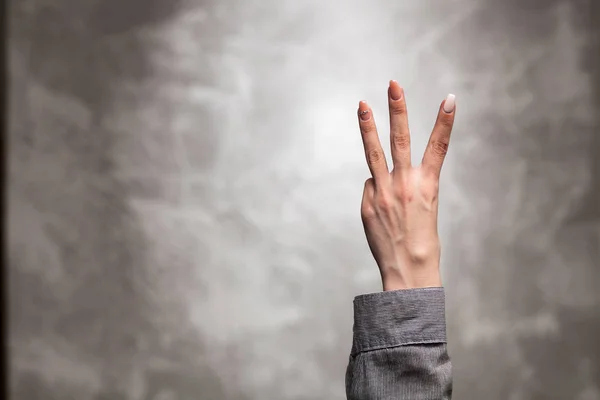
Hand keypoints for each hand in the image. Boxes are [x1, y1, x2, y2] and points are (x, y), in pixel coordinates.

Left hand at [357, 80, 455, 290]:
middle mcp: (405, 185)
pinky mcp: (367, 203)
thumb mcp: (424, 209)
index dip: (445, 122)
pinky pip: (370, 187)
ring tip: (361, 104)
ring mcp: (383, 192)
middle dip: (398, 109)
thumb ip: (403, 186)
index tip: (450, 98)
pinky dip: (375, 192)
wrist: (408, 271)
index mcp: (428, 186)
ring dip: (368, 126)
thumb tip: (376, 175)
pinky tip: (382, 212)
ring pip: (374, 153)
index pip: (439, 147)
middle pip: (400, 139)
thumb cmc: (421, 242)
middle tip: (393, 84)